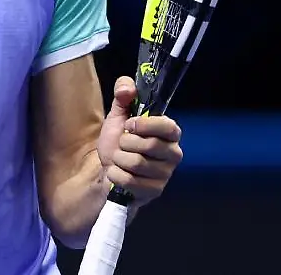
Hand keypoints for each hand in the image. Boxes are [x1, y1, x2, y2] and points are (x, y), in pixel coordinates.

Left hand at [96, 76, 183, 206]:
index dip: (145, 124)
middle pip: (150, 146)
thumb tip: (127, 88)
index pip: (167, 126)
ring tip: (119, 159)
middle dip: (126, 143)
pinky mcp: (155, 191)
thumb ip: (122, 96)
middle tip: (122, 144)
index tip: (129, 124)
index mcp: (169, 132)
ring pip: (138, 163)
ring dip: (119, 159)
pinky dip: (116, 174)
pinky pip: (130, 180)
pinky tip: (117, 173)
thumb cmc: (117, 142)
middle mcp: (173, 153)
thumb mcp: (117, 116)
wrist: (106, 171)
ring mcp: (166, 175)